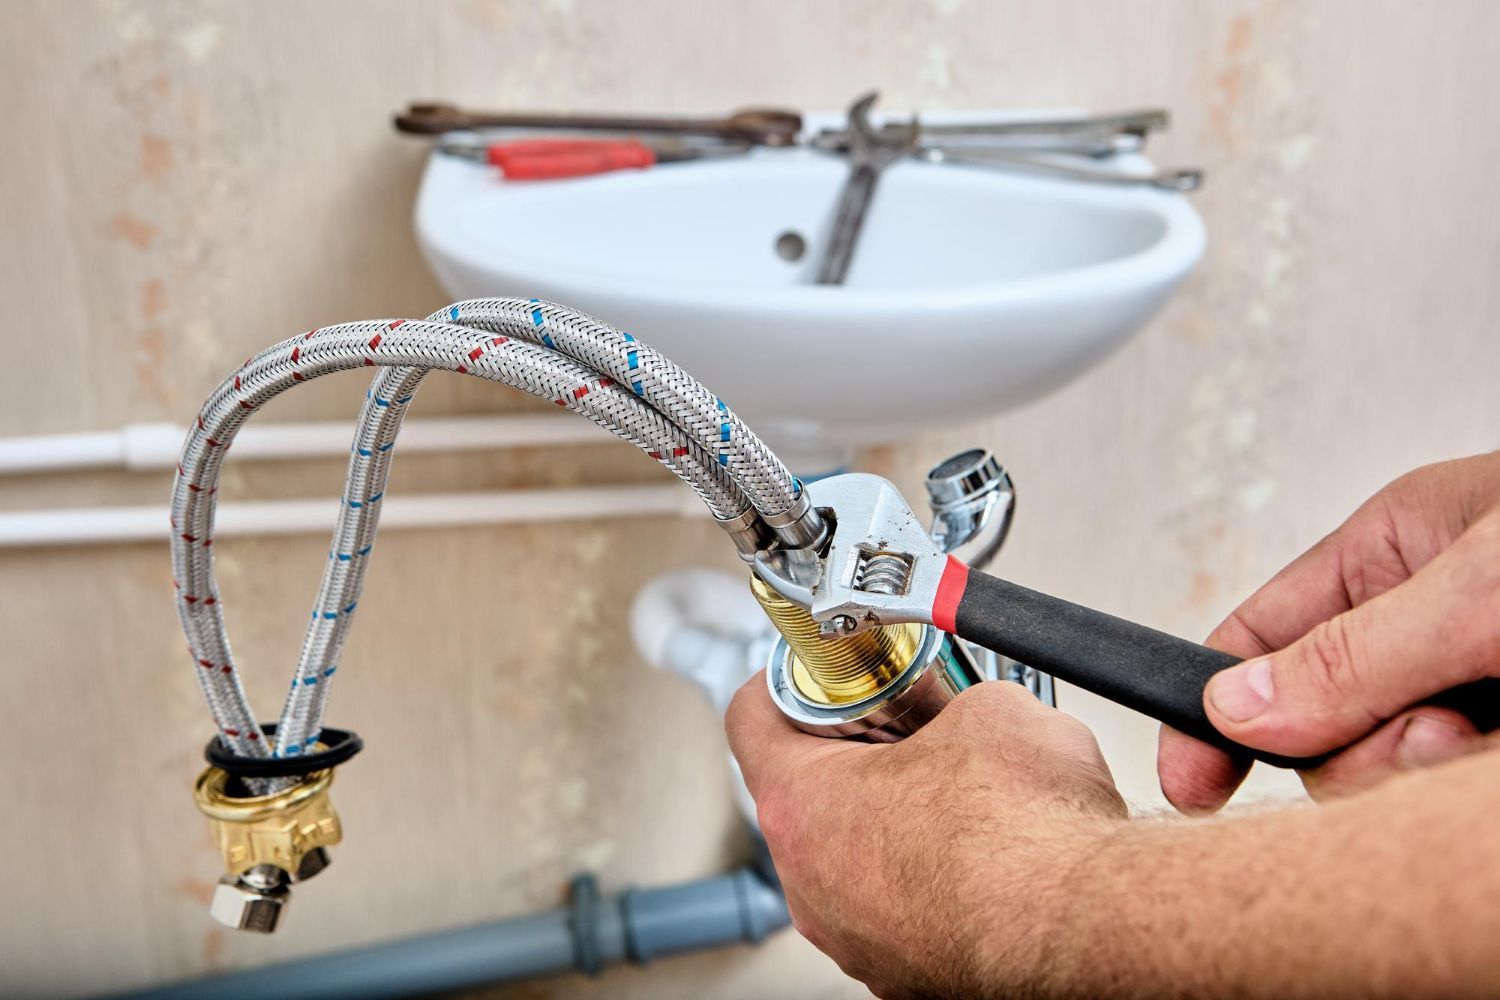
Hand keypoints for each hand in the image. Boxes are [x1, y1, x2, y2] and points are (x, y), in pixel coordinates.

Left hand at [726, 676, 1126, 998]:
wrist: (1087, 925)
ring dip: (893, 819)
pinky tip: (981, 854)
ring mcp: (853, 936)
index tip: (815, 668)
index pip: (751, 717)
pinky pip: (896, 907)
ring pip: (851, 857)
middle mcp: (810, 883)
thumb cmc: (1026, 832)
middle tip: (905, 728)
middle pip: (804, 792)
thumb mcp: (987, 705)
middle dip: (854, 751)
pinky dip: (927, 876)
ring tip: (958, 795)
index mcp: (803, 805)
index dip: (786, 676)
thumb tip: (964, 704)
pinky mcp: (903, 972)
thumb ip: (947, 698)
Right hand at [1159, 453, 1499, 812]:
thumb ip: (1354, 652)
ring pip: (1395, 763)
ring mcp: (1474, 679)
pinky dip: (1473, 784)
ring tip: (1492, 733)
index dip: (1213, 709)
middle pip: (1326, 721)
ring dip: (1435, 767)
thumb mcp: (1475, 589)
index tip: (1188, 780)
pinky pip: (1453, 790)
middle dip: (1365, 746)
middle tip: (1431, 732)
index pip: (1259, 634)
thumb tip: (1236, 705)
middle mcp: (1428, 619)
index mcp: (1392, 553)